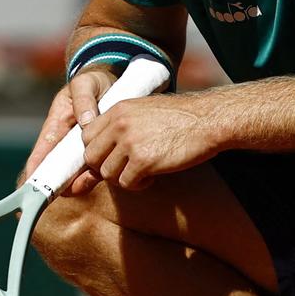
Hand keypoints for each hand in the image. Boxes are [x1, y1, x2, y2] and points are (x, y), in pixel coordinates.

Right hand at [19, 67, 115, 193]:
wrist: (109, 81)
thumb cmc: (92, 82)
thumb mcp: (85, 84)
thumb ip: (84, 101)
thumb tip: (85, 123)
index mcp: (56, 124)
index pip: (42, 151)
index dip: (35, 169)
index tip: (30, 185)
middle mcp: (64, 141)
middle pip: (55, 168)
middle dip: (57, 183)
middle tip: (61, 191)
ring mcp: (77, 148)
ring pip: (72, 172)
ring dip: (77, 181)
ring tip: (83, 184)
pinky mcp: (93, 150)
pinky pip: (90, 168)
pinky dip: (93, 175)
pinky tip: (100, 176)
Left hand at [79, 92, 217, 189]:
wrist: (208, 120)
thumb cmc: (180, 119)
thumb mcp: (144, 113)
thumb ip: (120, 129)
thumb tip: (99, 156)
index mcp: (118, 110)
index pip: (86, 136)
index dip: (97, 151)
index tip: (112, 157)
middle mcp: (119, 124)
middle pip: (91, 157)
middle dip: (105, 167)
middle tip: (125, 168)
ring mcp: (130, 143)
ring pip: (106, 173)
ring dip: (123, 178)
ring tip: (142, 172)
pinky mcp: (144, 161)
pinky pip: (126, 183)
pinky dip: (138, 185)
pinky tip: (152, 177)